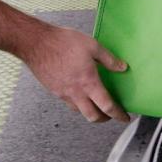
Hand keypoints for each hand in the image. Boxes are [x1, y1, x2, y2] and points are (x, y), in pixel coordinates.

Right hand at [17, 24, 131, 122]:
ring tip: (96, 105)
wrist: (36, 43)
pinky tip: (79, 94)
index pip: (107, 106)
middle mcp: (76, 92)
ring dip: (91, 112)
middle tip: (111, 115)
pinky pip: (69, 103)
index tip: (125, 117)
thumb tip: (122, 67)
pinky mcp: (54, 90)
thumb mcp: (91, 45)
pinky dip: (78, 103)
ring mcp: (63, 93)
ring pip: (80, 111)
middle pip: (93, 116)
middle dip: (104, 119)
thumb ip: (108, 59)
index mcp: (88, 82)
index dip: (118, 114)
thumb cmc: (63, 42)